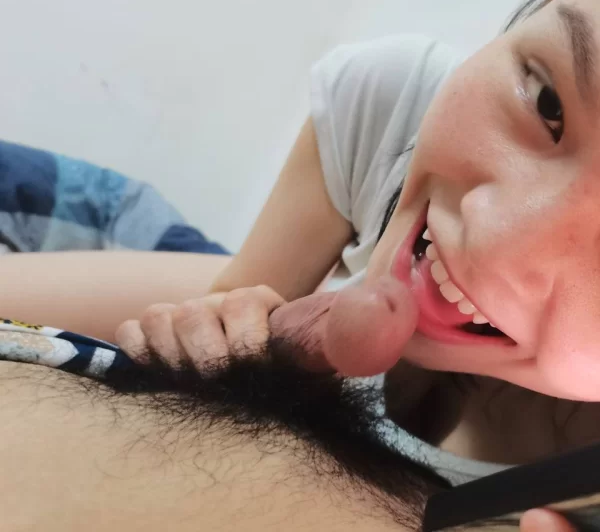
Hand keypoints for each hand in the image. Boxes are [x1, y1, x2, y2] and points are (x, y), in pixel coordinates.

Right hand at [115, 277, 418, 376]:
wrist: (245, 341)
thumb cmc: (284, 354)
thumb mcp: (312, 346)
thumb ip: (344, 338)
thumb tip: (387, 326)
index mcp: (258, 302)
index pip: (247, 304)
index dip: (247, 337)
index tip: (252, 362)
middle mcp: (216, 304)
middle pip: (196, 315)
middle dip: (206, 352)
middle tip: (218, 376)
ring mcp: (181, 312)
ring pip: (162, 320)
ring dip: (174, 354)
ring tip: (194, 376)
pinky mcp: (149, 327)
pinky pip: (133, 331)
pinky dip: (139, 349)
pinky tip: (157, 366)